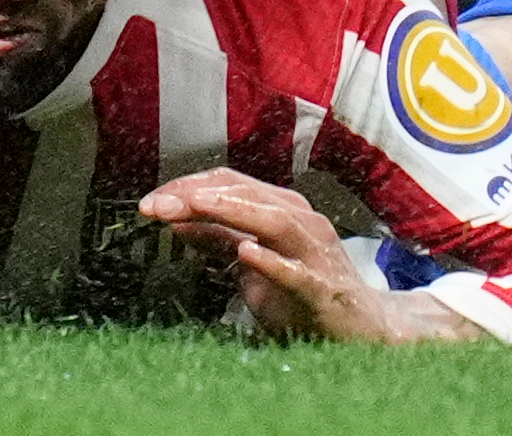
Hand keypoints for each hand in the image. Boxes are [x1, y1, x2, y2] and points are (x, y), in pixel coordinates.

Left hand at [139, 169, 482, 343]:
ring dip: (228, 211)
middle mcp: (299, 220)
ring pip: (272, 219)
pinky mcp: (322, 287)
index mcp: (280, 209)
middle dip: (196, 196)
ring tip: (193, 207)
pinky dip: (270, 260)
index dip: (186, 188)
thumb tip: (176, 220)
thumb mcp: (252, 260)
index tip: (151, 202)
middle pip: (244, 194)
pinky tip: (246, 252)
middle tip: (157, 205)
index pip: (227, 184)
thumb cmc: (304, 290)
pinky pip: (296, 271)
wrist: (361, 327)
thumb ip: (218, 238)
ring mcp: (314, 251)